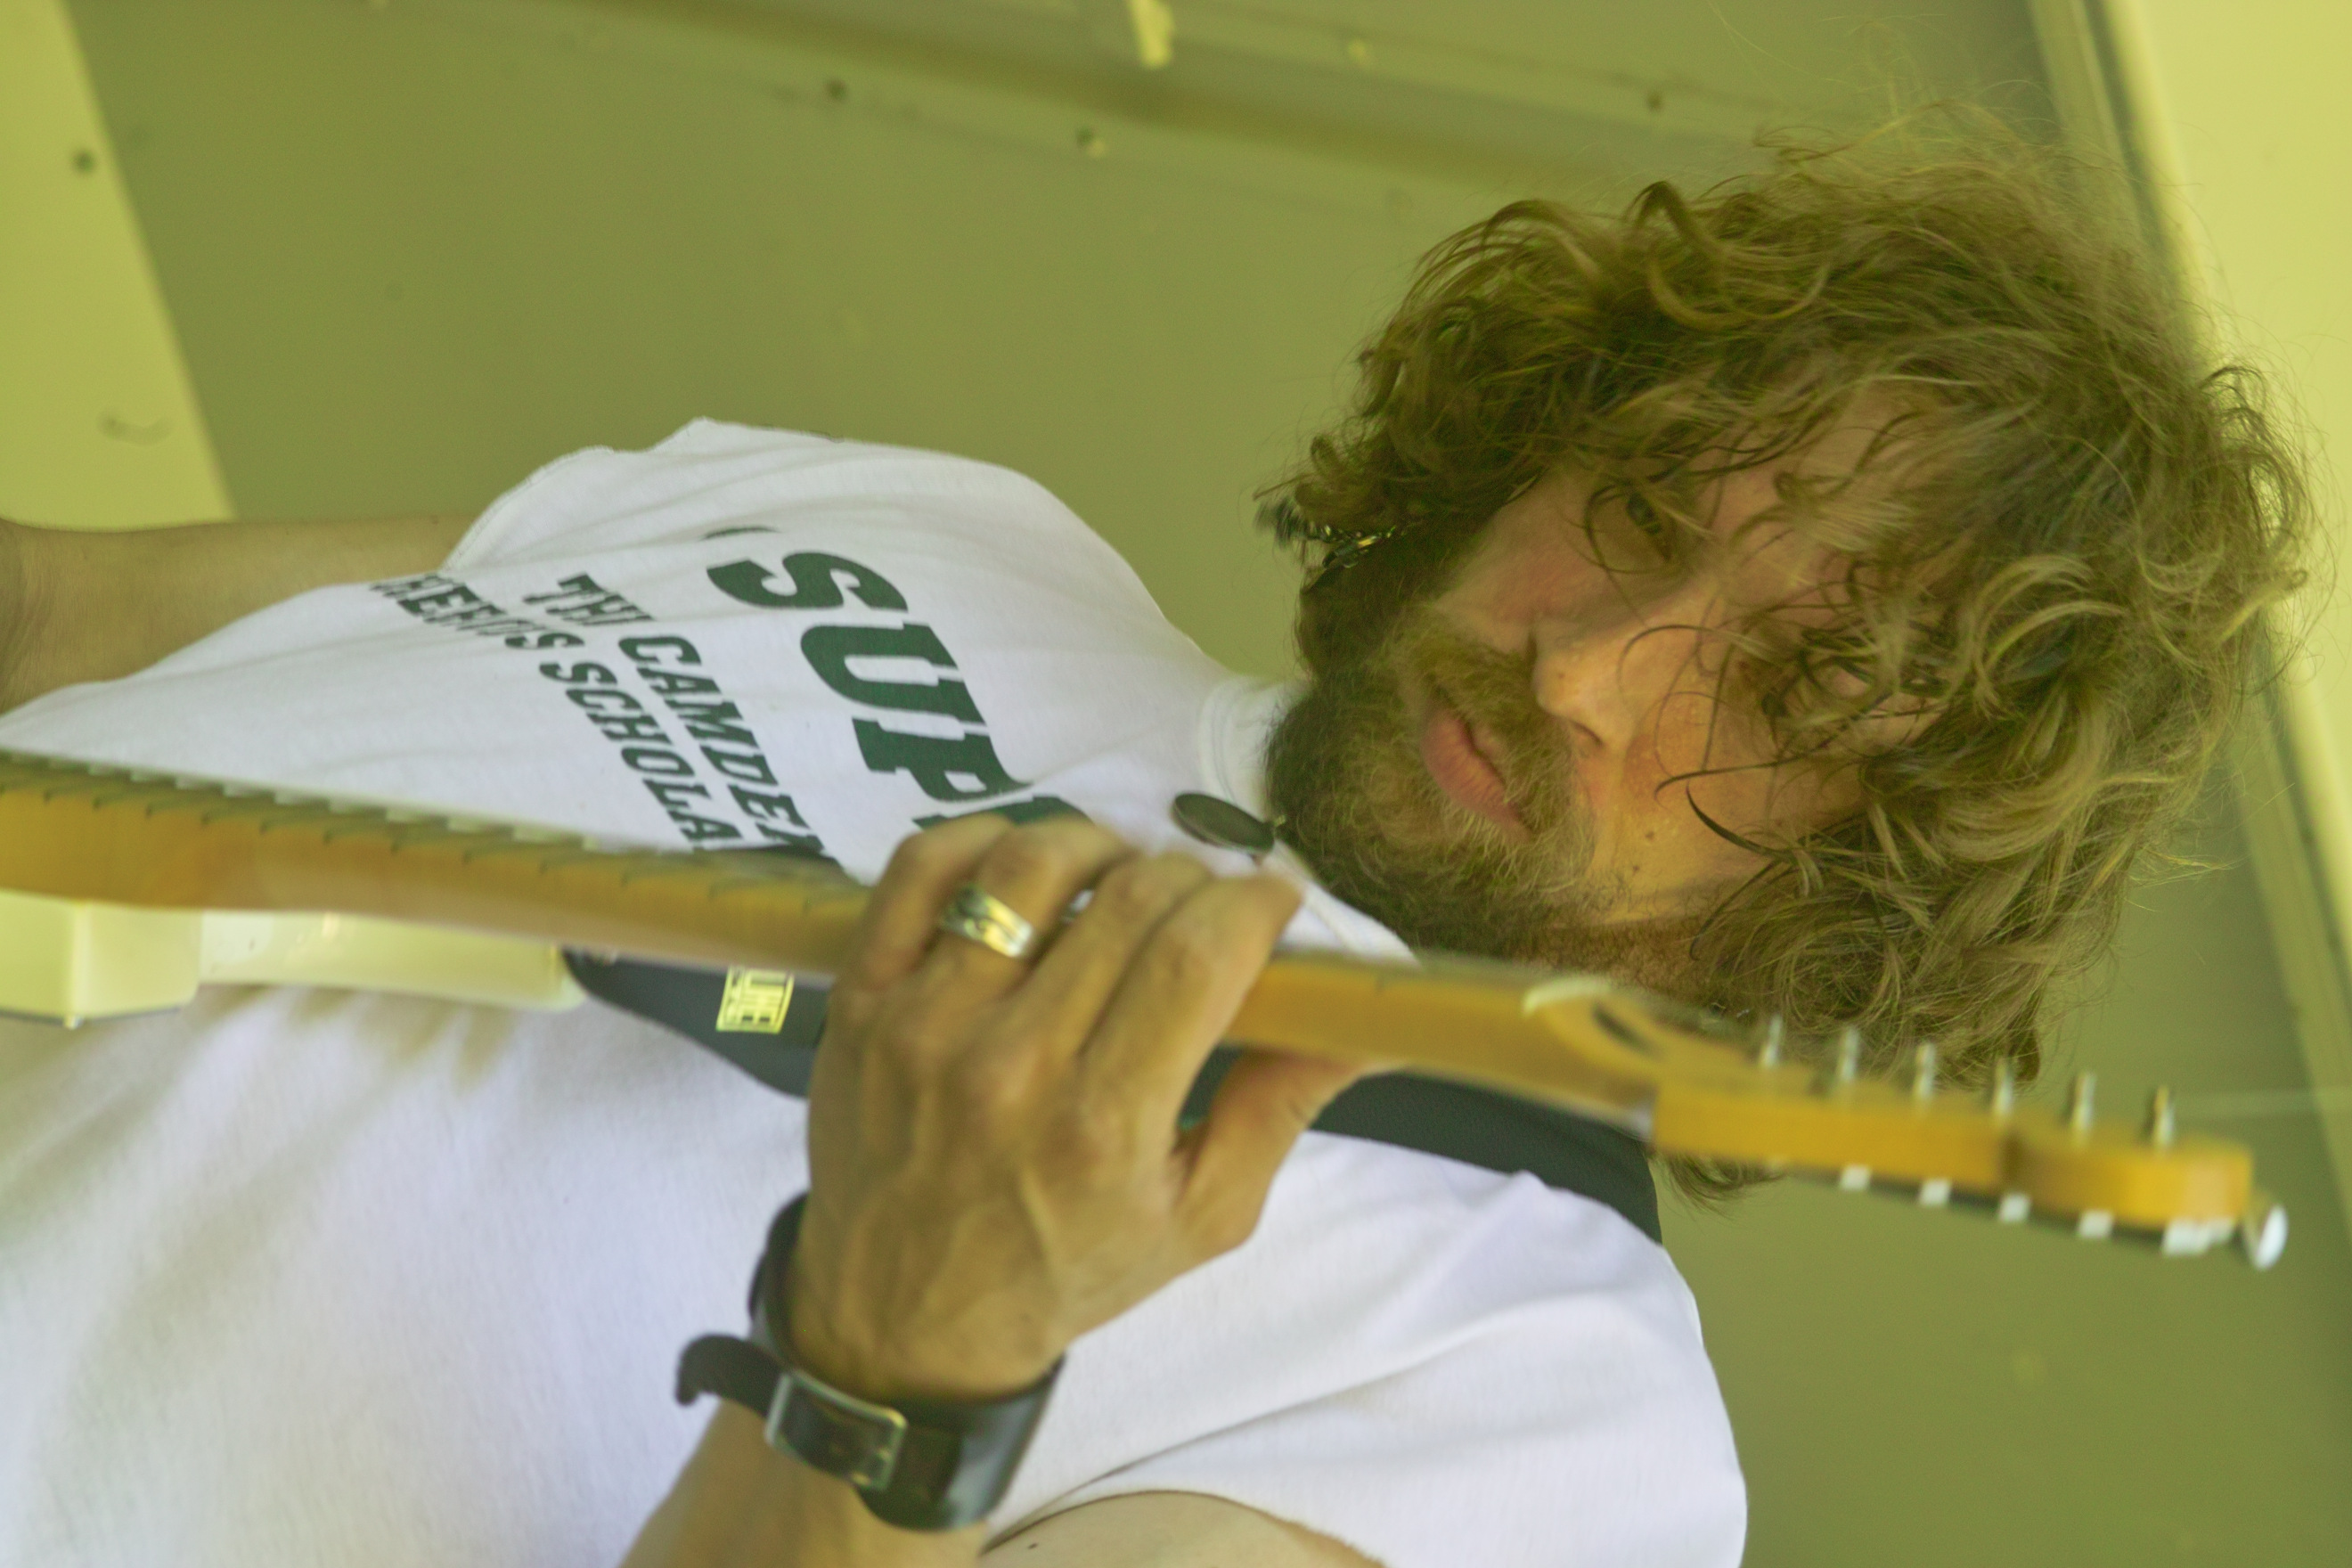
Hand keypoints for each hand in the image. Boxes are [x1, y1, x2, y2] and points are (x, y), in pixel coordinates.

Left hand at [779, 813, 1366, 1403]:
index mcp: (1103, 1128)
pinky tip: (1026, 872)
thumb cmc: (1062, 1267)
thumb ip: (1279, 1109)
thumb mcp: (1199, 1219)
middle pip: (1127, 901)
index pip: (1198, 957)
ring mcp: (924, 1026)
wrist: (902, 1318)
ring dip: (1097, 848)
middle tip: (1204, 905)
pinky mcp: (862, 999)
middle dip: (1192, 879)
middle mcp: (1010, 1069)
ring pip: (1027, 865)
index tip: (1273, 903)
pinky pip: (920, 869)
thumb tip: (1368, 1025)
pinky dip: (984, 841)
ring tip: (1119, 879)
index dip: (1255, 903)